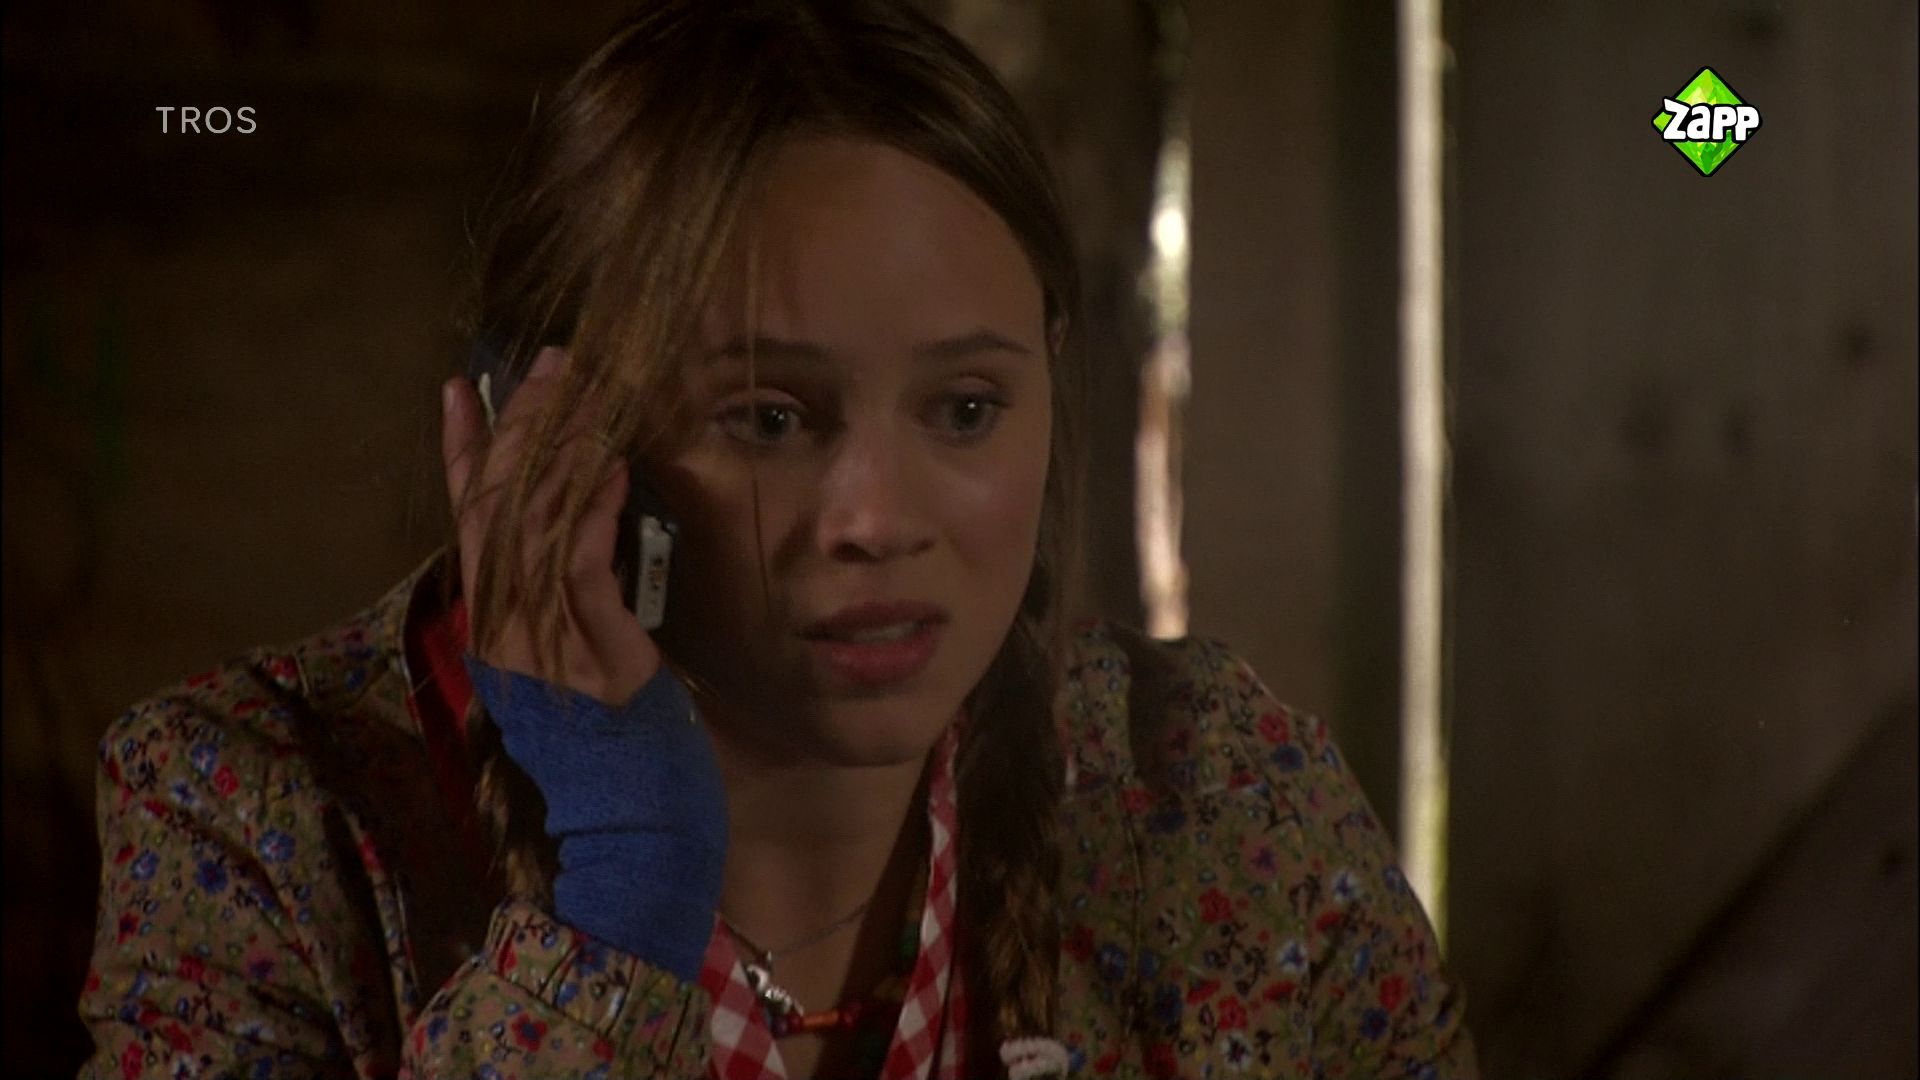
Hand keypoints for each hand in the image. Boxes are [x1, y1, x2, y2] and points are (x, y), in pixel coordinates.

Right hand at [440, 346, 661, 705]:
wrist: (617, 768)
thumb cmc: (590, 689)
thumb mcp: (556, 621)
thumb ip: (546, 564)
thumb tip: (564, 487)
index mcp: (486, 603)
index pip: (465, 511)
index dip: (460, 447)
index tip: (458, 388)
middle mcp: (499, 612)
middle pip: (500, 500)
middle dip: (523, 426)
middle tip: (552, 368)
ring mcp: (537, 628)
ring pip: (538, 520)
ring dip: (565, 451)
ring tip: (588, 398)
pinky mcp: (584, 638)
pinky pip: (581, 560)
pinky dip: (595, 510)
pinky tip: (613, 470)